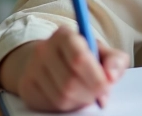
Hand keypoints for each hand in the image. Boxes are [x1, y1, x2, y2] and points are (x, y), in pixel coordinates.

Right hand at [0, 26, 129, 112]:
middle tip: (99, 93)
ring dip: (80, 101)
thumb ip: (115, 60)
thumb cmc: (81, 55)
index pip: (79, 58)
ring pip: (61, 97)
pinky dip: (67, 106)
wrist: (49, 59)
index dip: (96, 77)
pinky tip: (72, 97)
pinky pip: (50, 105)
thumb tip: (111, 76)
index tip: (107, 85)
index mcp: (64, 35)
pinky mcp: (26, 87)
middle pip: (70, 82)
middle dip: (90, 92)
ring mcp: (32, 69)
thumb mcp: (101, 51)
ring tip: (86, 93)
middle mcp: (44, 49)